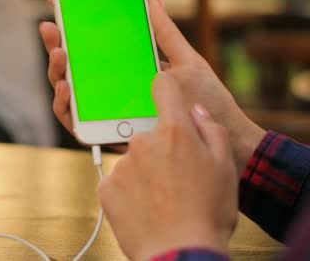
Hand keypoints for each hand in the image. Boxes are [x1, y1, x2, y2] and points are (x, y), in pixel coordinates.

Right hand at [39, 0, 265, 172]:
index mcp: (126, 68)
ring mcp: (105, 111)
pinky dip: (65, 105)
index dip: (71, 24)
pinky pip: (75, 121)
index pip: (91, 45)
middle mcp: (110, 89)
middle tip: (51, 26)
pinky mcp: (106, 133)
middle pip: (73, 66)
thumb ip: (164, 32)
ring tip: (60, 55)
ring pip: (68, 91)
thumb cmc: (205, 102)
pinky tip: (66, 88)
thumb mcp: (185, 60)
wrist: (221, 138)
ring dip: (56, 72)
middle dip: (56, 43)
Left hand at [98, 72, 238, 260]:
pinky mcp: (106, 187)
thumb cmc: (208, 212)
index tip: (166, 96)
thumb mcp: (225, 168)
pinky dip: (129, 191)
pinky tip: (146, 208)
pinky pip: (118, 180)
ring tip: (163, 200)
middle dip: (161, 149)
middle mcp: (142, 141)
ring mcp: (121, 164)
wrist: (180, 254)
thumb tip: (195, 110)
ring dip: (145, 173)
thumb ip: (210, 130)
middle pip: (149, 133)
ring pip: (134, 160)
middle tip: (177, 178)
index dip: (166, 88)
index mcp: (174, 131)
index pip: (163, 86)